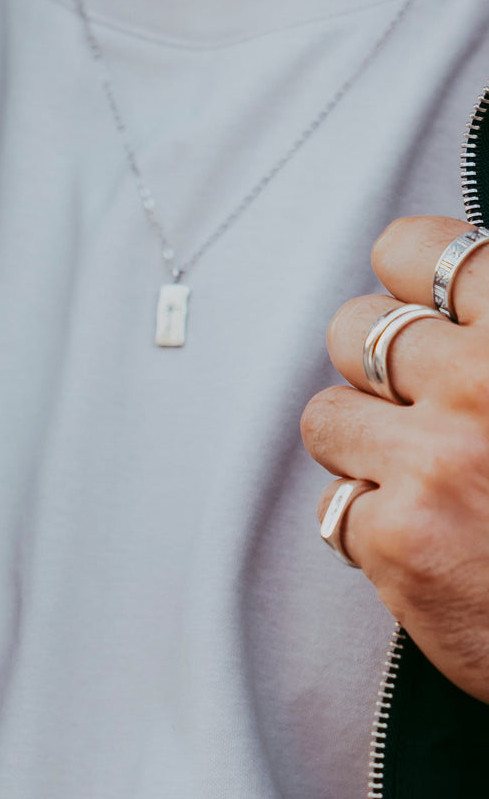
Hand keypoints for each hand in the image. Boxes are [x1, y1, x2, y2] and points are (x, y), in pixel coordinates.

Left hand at [302, 215, 488, 702]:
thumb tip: (453, 293)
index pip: (417, 250)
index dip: (407, 280)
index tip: (421, 308)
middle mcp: (485, 380)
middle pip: (353, 329)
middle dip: (375, 369)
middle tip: (418, 405)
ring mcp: (436, 459)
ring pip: (326, 415)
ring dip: (361, 446)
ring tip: (418, 478)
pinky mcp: (398, 538)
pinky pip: (335, 506)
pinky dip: (373, 530)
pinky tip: (430, 547)